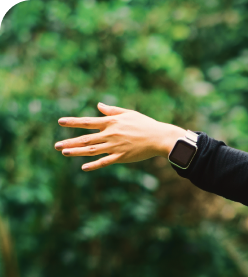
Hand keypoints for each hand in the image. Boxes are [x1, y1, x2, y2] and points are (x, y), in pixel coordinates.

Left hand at [54, 102, 186, 171]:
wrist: (159, 137)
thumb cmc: (145, 124)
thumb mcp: (128, 113)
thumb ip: (112, 111)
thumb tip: (98, 106)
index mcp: (111, 123)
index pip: (87, 122)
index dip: (73, 122)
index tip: (60, 122)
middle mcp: (110, 134)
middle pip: (86, 139)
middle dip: (70, 142)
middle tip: (56, 145)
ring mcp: (115, 147)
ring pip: (92, 150)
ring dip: (77, 152)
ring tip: (64, 152)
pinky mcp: (122, 157)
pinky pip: (105, 161)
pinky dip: (94, 165)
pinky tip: (84, 167)